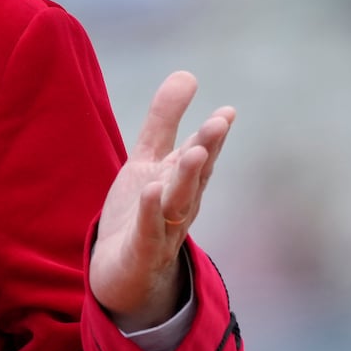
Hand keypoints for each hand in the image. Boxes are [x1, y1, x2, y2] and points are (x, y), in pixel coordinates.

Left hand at [90, 70, 234, 331]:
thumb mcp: (149, 160)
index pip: (199, 154)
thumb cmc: (141, 212)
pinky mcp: (142, 252)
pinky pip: (149, 230)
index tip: (226, 111)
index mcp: (182, 180)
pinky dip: (152, 212)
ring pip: (179, 201)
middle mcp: (180, 204)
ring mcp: (163, 229)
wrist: (123, 276)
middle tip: (220, 122)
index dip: (212, 134)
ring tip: (193, 151)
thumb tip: (188, 73)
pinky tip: (153, 190)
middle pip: (196, 174)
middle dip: (208, 148)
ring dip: (187, 177)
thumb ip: (165, 119)